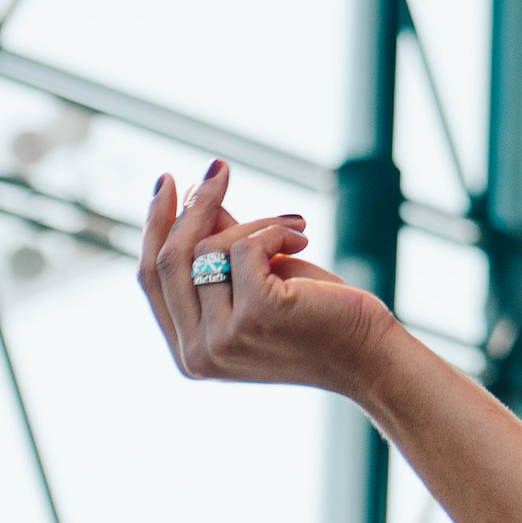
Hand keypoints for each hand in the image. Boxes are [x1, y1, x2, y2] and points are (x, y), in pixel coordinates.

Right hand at [138, 159, 395, 397]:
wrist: (369, 352)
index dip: (154, 227)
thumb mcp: (258, 279)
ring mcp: (224, 339)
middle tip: (217, 168)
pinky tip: (303, 236)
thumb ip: (220, 248)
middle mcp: (197, 354)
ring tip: (294, 225)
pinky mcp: (257, 315)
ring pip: (210, 249)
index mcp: (188, 353)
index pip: (152, 279)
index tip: (168, 182)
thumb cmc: (316, 316)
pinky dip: (274, 230)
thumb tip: (191, 193)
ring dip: (256, 223)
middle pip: (169, 261)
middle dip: (192, 206)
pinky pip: (246, 247)